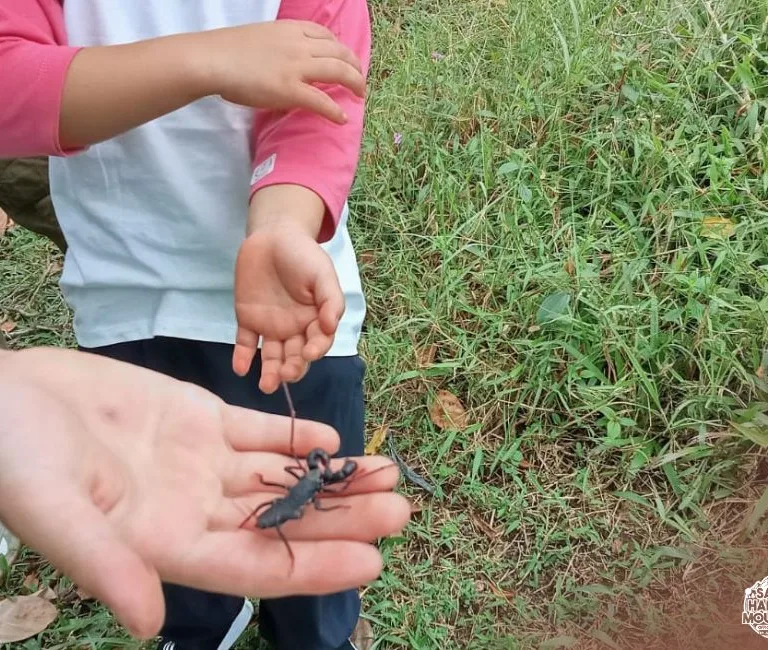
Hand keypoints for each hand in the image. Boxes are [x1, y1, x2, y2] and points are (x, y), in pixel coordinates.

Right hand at [0, 347, 408, 638]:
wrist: (7, 395)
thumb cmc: (17, 458)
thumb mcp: (52, 512)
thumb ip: (104, 564)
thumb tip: (150, 621)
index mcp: (167, 544)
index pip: (257, 566)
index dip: (316, 566)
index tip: (372, 562)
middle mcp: (196, 508)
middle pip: (284, 520)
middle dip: (344, 517)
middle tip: (402, 508)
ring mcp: (202, 463)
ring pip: (282, 475)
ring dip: (334, 476)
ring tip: (386, 471)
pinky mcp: (200, 419)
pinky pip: (260, 433)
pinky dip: (297, 437)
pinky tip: (333, 441)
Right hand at [200, 20, 365, 123]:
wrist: (212, 59)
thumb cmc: (227, 51)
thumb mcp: (261, 39)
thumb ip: (279, 48)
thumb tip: (283, 64)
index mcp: (291, 29)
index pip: (326, 35)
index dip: (340, 49)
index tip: (344, 59)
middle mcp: (300, 44)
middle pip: (339, 52)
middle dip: (354, 66)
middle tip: (359, 80)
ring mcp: (297, 67)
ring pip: (338, 71)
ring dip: (355, 83)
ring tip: (359, 95)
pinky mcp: (290, 90)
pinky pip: (322, 101)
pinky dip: (336, 111)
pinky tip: (342, 119)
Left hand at [232, 221, 344, 392]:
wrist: (273, 237)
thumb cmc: (303, 255)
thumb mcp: (322, 274)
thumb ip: (330, 300)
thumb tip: (331, 326)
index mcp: (316, 320)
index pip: (318, 342)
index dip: (315, 350)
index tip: (309, 353)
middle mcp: (295, 329)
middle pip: (295, 356)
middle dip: (292, 368)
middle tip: (286, 376)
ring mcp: (271, 327)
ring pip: (272, 356)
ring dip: (270, 372)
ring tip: (266, 385)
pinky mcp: (248, 320)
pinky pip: (246, 343)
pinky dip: (243, 357)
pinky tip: (241, 369)